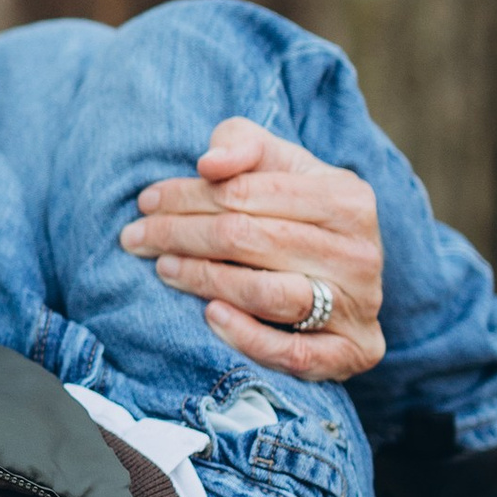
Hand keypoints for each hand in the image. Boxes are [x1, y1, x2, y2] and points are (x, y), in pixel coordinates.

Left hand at [118, 117, 384, 381]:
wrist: (346, 279)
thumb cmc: (296, 211)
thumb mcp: (277, 165)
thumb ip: (243, 144)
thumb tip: (210, 163)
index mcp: (345, 197)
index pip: (245, 192)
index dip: (186, 195)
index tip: (145, 201)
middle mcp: (360, 252)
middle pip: (248, 239)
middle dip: (180, 234)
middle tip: (136, 237)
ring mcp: (359, 305)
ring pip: (268, 294)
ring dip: (204, 280)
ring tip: (164, 268)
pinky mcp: (353, 351)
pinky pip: (294, 353)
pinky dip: (247, 336)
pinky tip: (209, 315)